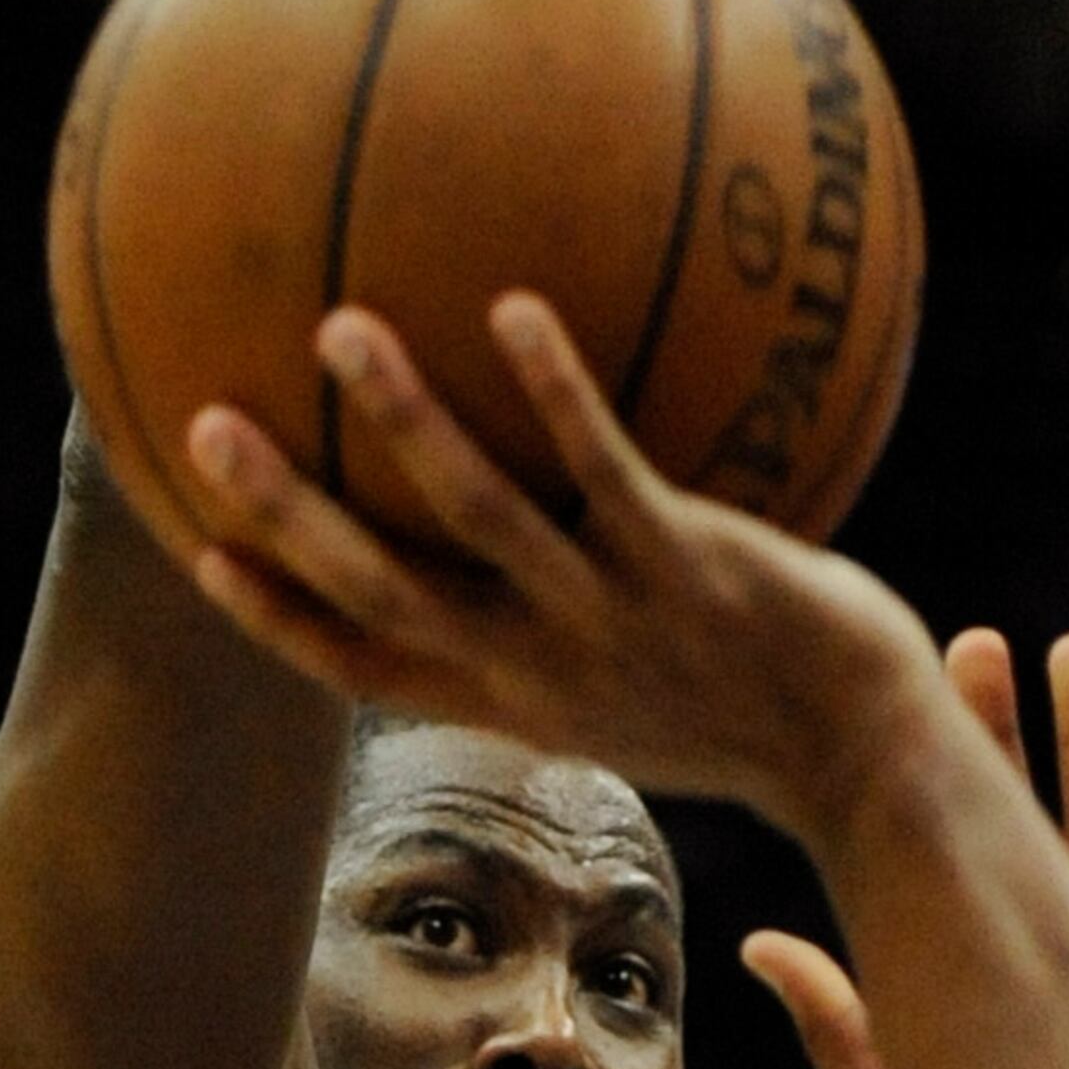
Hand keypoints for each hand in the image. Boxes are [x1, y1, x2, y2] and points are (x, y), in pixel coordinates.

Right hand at [181, 293, 943, 830]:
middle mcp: (544, 669)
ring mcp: (613, 620)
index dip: (277, 619)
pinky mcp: (690, 568)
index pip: (366, 668)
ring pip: (480, 518)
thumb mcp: (632, 698)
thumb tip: (521, 557)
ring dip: (406, 423)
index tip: (199, 552)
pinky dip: (557, 393)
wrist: (869, 757)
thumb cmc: (752, 713)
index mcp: (515, 703)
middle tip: (202, 424)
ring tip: (341, 329)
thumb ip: (558, 640)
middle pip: (384, 589)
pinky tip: (514, 310)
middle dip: (287, 511)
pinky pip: (608, 469)